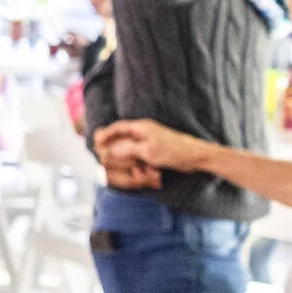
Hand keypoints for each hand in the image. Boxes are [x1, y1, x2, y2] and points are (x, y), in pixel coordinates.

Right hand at [96, 117, 211, 178]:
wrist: (195, 156)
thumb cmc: (173, 151)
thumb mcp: (148, 151)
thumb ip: (127, 149)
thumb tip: (109, 150)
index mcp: (142, 127)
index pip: (118, 127)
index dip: (106, 134)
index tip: (96, 142)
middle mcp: (144, 131)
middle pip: (122, 135)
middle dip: (111, 143)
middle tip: (101, 152)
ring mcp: (150, 139)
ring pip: (130, 144)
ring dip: (123, 153)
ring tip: (115, 160)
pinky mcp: (155, 148)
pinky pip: (139, 151)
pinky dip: (133, 157)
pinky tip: (132, 165)